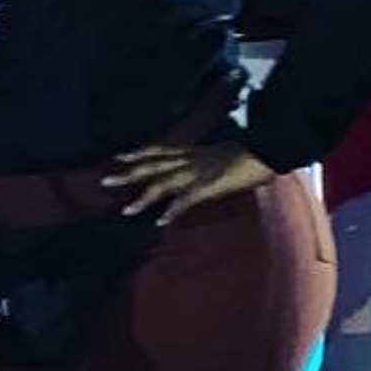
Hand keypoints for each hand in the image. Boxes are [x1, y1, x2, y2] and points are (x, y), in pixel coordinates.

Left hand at [101, 135, 274, 224]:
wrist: (266, 149)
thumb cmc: (249, 153)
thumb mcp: (221, 154)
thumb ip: (208, 161)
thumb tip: (205, 168)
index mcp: (193, 151)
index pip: (159, 150)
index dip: (138, 153)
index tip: (119, 157)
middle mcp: (189, 160)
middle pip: (152, 166)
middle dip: (129, 174)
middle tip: (105, 181)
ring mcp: (197, 173)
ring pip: (163, 185)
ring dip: (144, 198)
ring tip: (126, 210)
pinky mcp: (208, 186)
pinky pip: (186, 200)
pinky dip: (173, 210)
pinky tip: (160, 220)